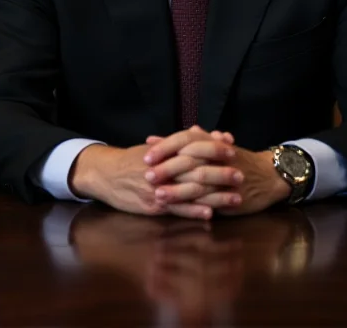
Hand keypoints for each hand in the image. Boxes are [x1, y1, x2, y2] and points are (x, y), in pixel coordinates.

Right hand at [69, 141, 224, 218]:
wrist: (105, 174)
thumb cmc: (134, 159)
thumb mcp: (156, 146)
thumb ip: (179, 142)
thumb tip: (203, 132)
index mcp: (165, 151)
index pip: (193, 147)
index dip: (214, 148)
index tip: (232, 149)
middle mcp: (163, 168)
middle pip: (196, 169)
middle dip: (220, 173)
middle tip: (241, 175)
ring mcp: (158, 187)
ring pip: (190, 191)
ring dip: (214, 196)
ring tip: (235, 198)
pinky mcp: (152, 205)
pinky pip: (176, 209)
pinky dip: (194, 211)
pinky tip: (210, 213)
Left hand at [146, 134, 290, 215]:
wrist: (270, 176)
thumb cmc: (238, 159)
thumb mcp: (216, 145)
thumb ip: (190, 142)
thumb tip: (166, 135)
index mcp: (214, 142)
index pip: (186, 139)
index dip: (166, 146)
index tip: (147, 154)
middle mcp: (220, 157)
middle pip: (190, 159)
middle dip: (167, 167)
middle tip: (147, 175)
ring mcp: (227, 177)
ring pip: (199, 181)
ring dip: (177, 189)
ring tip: (157, 195)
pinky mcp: (232, 197)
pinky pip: (211, 201)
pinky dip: (194, 205)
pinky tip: (180, 210)